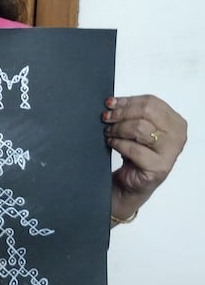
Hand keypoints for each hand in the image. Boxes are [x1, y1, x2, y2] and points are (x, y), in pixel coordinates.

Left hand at [102, 94, 186, 223]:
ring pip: (140, 128)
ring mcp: (170, 152)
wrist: (130, 183)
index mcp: (174, 122)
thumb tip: (112, 102)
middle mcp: (177, 136)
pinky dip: (118, 144)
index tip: (110, 103)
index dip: (127, 101)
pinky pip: (134, 149)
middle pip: (147, 112)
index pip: (151, 102)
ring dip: (118, 129)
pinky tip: (111, 143)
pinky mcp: (159, 167)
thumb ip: (130, 113)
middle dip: (121, 114)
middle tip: (106, 118)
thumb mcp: (135, 128)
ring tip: (108, 133)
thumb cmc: (134, 154)